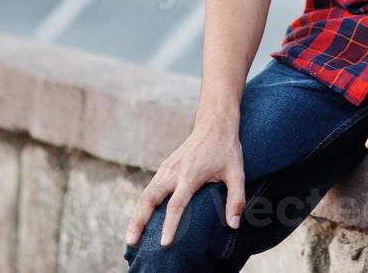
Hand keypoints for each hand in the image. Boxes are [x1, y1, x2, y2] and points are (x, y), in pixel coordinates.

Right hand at [125, 118, 246, 247]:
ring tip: (130, 236)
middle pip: (150, 200)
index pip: (176, 205)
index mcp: (190, 175)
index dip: (169, 225)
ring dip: (136, 215)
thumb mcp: (237, 173)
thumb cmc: (226, 150)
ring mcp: (166, 169)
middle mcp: (174, 172)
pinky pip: (149, 189)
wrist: (214, 124)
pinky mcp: (164, 167)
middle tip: (131, 242)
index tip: (163, 243)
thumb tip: (234, 225)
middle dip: (139, 221)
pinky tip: (139, 219)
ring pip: (145, 195)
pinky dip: (141, 205)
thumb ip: (236, 199)